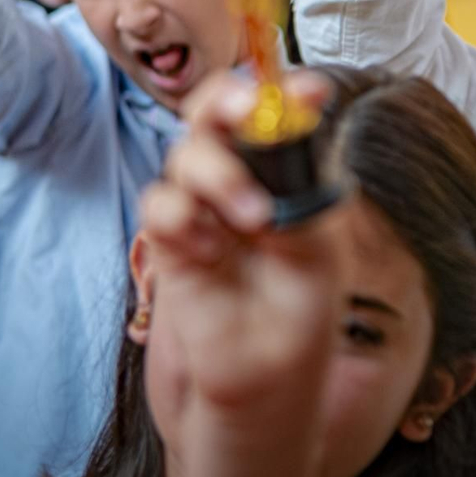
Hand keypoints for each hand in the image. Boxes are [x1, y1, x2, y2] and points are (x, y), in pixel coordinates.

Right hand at [139, 71, 342, 405]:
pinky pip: (159, 205)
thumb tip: (277, 150)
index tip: (313, 91)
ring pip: (185, 154)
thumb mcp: (316, 257)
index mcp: (285, 177)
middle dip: (230, 100)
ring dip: (217, 173)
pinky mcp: (169, 244)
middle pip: (216, 113)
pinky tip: (208, 250)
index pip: (277, 115)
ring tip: (252, 218)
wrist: (259, 386)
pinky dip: (181, 218)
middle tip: (251, 110)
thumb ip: (296, 200)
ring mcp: (202, 210)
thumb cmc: (296, 320)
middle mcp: (241, 182)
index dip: (288, 92)